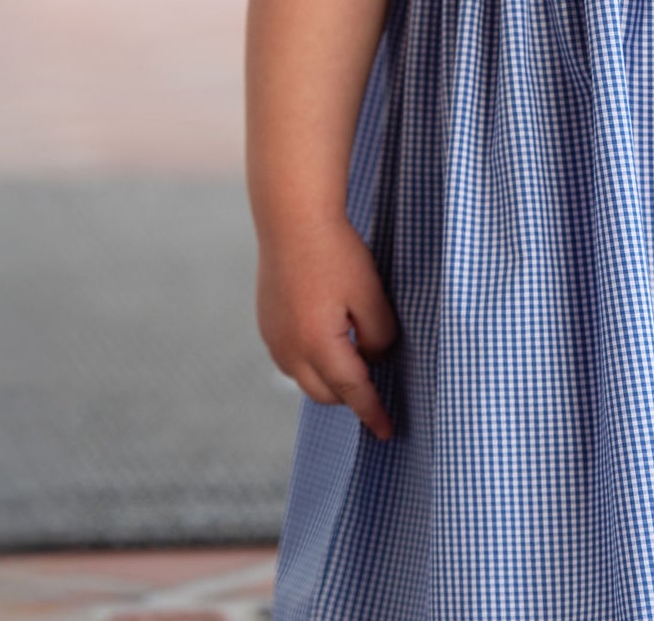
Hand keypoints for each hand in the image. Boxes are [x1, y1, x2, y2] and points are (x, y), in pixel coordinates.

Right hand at [256, 214, 398, 440]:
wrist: (292, 220)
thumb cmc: (336, 253)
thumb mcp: (371, 293)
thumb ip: (379, 335)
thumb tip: (373, 359)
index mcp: (318, 344)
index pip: (352, 391)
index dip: (372, 412)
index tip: (386, 432)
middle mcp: (289, 349)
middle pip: (326, 393)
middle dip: (352, 395)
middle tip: (377, 385)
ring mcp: (273, 339)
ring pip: (306, 378)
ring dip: (330, 377)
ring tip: (356, 358)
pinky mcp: (267, 324)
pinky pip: (292, 358)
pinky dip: (313, 359)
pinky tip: (330, 337)